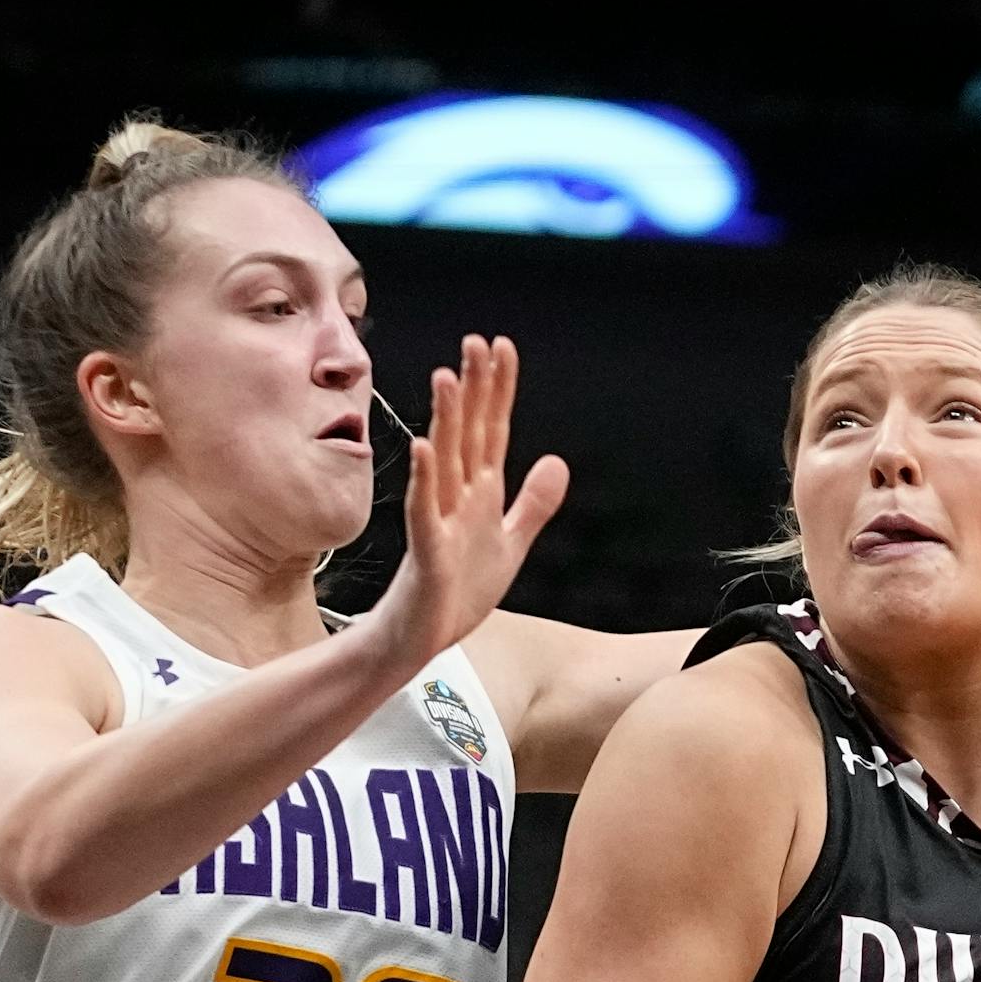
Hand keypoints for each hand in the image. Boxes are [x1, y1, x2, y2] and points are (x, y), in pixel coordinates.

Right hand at [370, 335, 568, 664]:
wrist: (422, 640)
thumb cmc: (457, 592)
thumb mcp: (511, 545)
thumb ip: (533, 504)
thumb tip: (557, 461)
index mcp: (480, 494)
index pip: (492, 430)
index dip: (499, 390)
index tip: (503, 347)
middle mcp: (458, 498)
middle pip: (467, 433)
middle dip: (473, 388)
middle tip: (476, 341)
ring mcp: (438, 521)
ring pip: (444, 461)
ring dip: (446, 420)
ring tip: (448, 377)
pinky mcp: (425, 551)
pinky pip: (422, 510)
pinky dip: (424, 479)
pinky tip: (425, 447)